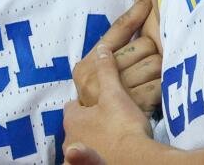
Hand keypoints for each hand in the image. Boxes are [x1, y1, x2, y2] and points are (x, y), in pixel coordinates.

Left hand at [64, 45, 154, 162]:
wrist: (133, 160)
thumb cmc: (122, 126)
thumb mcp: (115, 94)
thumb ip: (107, 71)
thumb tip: (101, 49)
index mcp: (73, 119)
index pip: (72, 106)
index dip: (83, 103)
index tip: (96, 100)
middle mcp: (70, 139)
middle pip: (77, 127)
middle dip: (88, 122)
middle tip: (106, 117)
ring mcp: (77, 158)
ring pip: (82, 144)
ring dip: (92, 139)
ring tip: (110, 134)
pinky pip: (89, 158)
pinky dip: (95, 154)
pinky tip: (110, 151)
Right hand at [72, 0, 161, 111]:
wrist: (103, 144)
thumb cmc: (104, 106)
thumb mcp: (99, 79)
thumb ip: (111, 54)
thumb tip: (139, 17)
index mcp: (87, 64)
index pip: (117, 30)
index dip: (136, 12)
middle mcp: (96, 75)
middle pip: (143, 45)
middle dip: (152, 52)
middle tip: (149, 63)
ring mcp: (113, 91)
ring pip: (155, 63)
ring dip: (160, 71)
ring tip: (151, 81)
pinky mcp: (132, 106)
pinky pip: (160, 84)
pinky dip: (162, 88)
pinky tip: (155, 94)